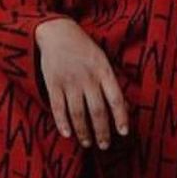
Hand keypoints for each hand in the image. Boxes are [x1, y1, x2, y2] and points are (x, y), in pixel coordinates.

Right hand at [35, 18, 128, 149]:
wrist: (56, 31)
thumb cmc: (84, 48)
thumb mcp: (103, 60)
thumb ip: (111, 82)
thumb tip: (124, 106)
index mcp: (103, 71)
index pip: (115, 98)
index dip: (120, 117)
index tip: (124, 133)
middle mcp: (87, 78)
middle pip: (97, 110)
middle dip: (102, 131)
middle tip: (104, 145)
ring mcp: (69, 81)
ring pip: (77, 113)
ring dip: (83, 131)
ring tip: (87, 143)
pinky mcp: (52, 84)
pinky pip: (57, 107)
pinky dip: (62, 123)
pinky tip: (67, 134)